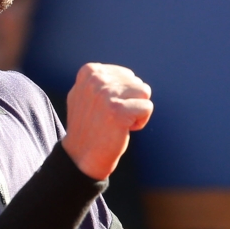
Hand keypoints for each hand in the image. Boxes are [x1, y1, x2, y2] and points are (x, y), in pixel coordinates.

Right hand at [61, 63, 152, 179]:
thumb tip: (129, 75)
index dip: (123, 95)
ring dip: (137, 110)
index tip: (105, 109)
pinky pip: (147, 107)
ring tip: (118, 122)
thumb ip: (101, 80)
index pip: (128, 75)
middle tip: (112, 118)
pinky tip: (124, 130)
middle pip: (138, 83)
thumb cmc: (87, 127)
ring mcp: (107, 94)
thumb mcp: (85, 95)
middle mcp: (97, 79)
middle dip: (131, 102)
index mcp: (90, 71)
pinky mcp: (119, 110)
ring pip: (145, 92)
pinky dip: (140, 122)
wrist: (81, 157)